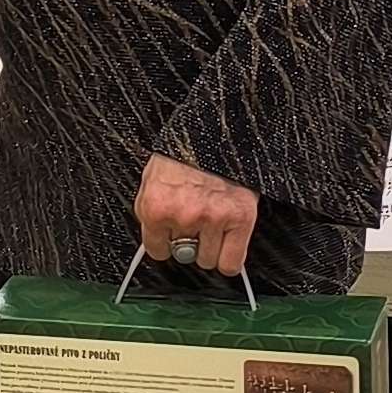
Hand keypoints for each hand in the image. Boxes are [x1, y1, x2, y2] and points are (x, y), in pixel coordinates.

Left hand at [134, 153, 259, 279]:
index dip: (165, 242)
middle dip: (189, 241)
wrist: (214, 129)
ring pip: (209, 260)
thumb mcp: (152, 180)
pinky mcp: (240, 218)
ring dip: (211, 247)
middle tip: (194, 221)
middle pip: (185, 256)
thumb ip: (151, 212)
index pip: (157, 251)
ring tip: (212, 222)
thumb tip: (156, 238)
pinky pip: (232, 263)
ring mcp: (213, 218)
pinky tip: (228, 242)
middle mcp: (184, 216)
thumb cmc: (182, 151)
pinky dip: (230, 258)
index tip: (171, 236)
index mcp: (157, 207)